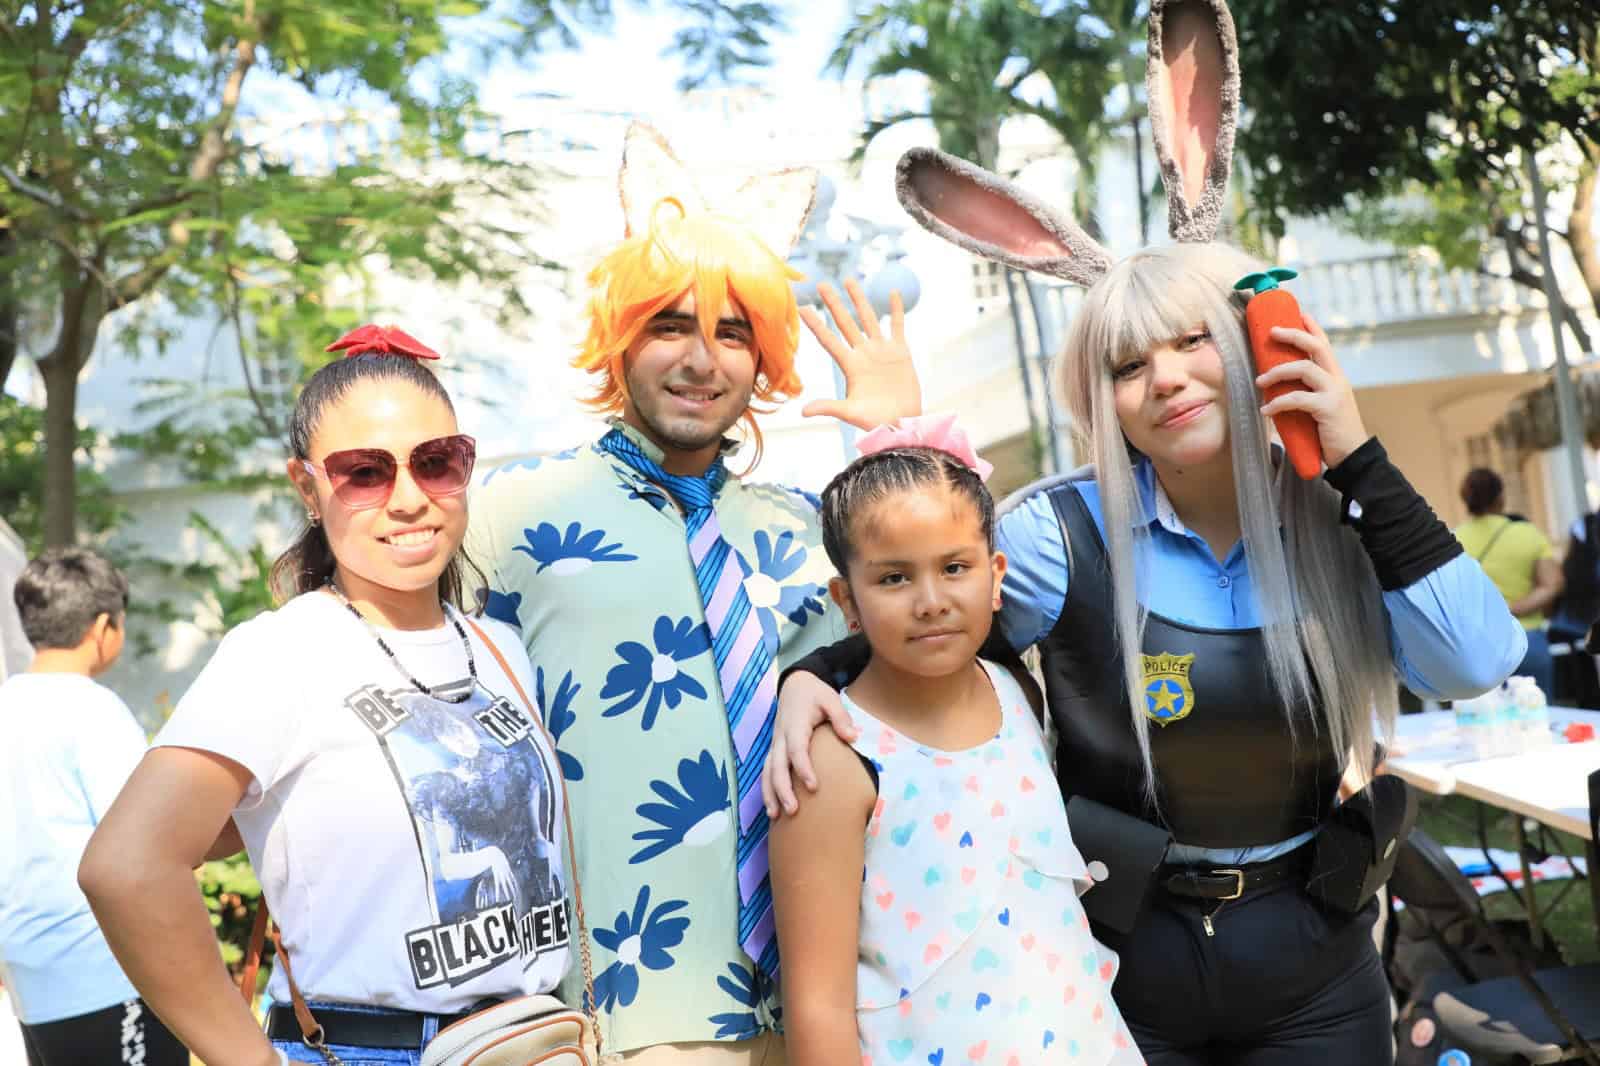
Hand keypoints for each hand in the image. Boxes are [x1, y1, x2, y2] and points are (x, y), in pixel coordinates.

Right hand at [761, 671, 858, 817]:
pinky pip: (767, 771)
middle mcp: (781, 737)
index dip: (803, 769)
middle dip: (782, 789)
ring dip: (770, 794)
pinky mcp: (775, 750)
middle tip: (793, 810)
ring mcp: (775, 744)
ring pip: (767, 771)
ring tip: (775, 817)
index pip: (796, 750)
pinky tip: (773, 808)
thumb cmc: (814, 693)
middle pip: (777, 766)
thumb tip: (852, 738)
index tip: (813, 787)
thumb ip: (841, 717)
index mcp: (795, 725)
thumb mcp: (831, 698)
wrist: (795, 685)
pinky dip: (767, 790)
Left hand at [800, 279, 920, 430]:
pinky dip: (896, 310)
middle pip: (845, 323)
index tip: (801, 308)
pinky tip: (893, 293)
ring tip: (849, 280)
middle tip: (821, 284)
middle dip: (833, 303)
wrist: (902, 423)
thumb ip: (829, 407)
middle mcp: (863, 354)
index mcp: (850, 366)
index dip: (816, 324)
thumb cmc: (876, 421)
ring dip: (859, 299)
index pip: (828, 340)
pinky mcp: (900, 352)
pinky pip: (897, 325)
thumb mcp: (851, 413)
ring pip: (868, 318)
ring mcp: (881, 351)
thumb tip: (803, 411)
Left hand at [1255, 311, 1368, 467]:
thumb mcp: (1320, 406)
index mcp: (1335, 376)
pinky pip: (1298, 399)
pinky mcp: (1328, 408)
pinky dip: (1278, 403)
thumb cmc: (1330, 432)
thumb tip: (1274, 388)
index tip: (1298, 312)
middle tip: (1271, 332)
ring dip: (1277, 372)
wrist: (1353, 456)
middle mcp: (1337, 379)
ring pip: (1304, 368)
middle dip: (1293, 335)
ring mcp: (1334, 392)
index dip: (1311, 327)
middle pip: (1316, 346)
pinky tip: (1266, 409)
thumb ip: (1306, 393)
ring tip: (1260, 380)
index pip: (1324, 344)